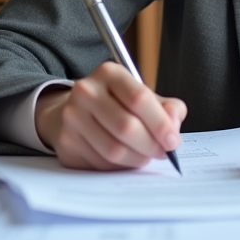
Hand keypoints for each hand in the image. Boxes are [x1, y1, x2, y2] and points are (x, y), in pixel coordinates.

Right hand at [34, 61, 186, 170]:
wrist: (76, 111)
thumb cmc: (117, 104)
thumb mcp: (143, 96)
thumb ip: (167, 108)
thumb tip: (173, 125)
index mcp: (109, 73)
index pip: (139, 98)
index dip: (160, 123)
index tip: (172, 141)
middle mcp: (86, 91)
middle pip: (126, 126)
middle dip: (150, 145)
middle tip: (161, 153)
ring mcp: (72, 116)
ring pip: (113, 149)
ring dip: (137, 159)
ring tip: (144, 156)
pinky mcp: (66, 141)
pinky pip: (100, 163)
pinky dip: (119, 167)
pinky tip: (124, 159)